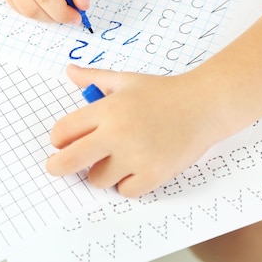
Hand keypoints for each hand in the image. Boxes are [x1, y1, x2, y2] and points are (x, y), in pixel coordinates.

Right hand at [0, 0, 92, 23]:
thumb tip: (83, 4)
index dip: (62, 10)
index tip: (78, 15)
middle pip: (31, 7)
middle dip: (55, 15)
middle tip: (72, 13)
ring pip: (24, 10)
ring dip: (46, 14)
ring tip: (62, 3)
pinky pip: (18, 5)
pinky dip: (37, 8)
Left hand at [46, 64, 231, 196]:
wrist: (204, 106)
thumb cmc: (163, 93)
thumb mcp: (126, 80)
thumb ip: (94, 78)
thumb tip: (70, 71)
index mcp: (108, 109)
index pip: (62, 131)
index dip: (59, 139)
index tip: (62, 142)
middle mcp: (118, 134)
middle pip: (69, 161)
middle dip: (58, 166)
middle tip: (57, 167)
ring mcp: (136, 157)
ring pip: (97, 180)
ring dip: (102, 172)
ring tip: (119, 157)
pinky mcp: (153, 175)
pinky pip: (124, 190)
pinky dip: (127, 182)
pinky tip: (137, 166)